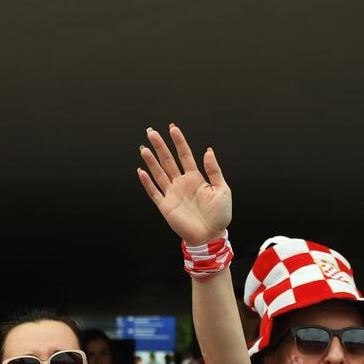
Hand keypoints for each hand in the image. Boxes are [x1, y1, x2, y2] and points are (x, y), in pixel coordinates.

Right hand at [137, 124, 231, 245]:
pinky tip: (141, 171)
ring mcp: (172, 194)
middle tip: (151, 132)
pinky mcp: (166, 206)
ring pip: (159, 173)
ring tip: (144, 148)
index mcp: (196, 178)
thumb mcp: (222, 189)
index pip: (185, 155)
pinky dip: (147, 182)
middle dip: (160, 147)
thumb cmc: (220, 215)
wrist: (211, 236)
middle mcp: (182, 183)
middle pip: (168, 161)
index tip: (172, 128)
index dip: (179, 142)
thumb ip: (214, 170)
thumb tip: (207, 151)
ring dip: (151, 161)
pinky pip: (154, 192)